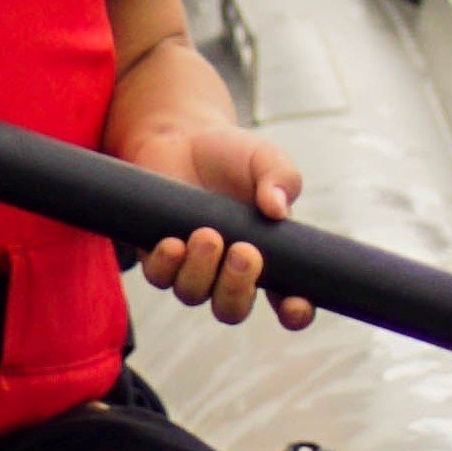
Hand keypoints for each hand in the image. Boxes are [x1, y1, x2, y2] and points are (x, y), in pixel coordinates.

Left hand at [127, 120, 315, 329]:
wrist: (183, 136)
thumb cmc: (232, 154)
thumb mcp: (265, 159)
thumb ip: (281, 179)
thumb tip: (278, 209)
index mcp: (268, 259)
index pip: (286, 302)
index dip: (294, 314)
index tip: (294, 304)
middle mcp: (227, 272)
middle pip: (232, 309)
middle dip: (237, 289)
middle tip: (244, 252)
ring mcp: (191, 266)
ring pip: (193, 294)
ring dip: (201, 272)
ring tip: (208, 235)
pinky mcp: (158, 254)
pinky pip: (159, 276)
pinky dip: (167, 264)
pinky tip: (174, 242)